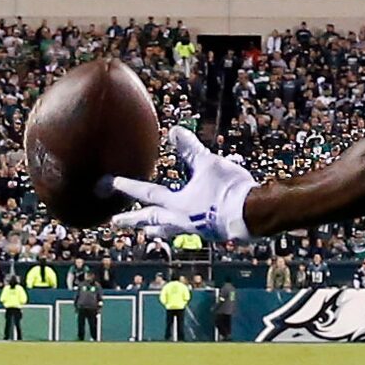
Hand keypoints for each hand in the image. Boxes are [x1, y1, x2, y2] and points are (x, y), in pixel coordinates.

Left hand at [108, 126, 255, 242]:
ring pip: (169, 229)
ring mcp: (196, 229)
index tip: (110, 182)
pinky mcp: (211, 233)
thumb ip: (191, 149)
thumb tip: (174, 130)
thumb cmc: (230, 190)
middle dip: (132, 220)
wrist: (254, 215)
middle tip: (114, 222)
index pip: (146, 193)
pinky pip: (188, 231)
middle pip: (151, 219)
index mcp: (178, 203)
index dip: (127, 186)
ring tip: (148, 231)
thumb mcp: (209, 164)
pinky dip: (180, 228)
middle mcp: (182, 219)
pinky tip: (185, 226)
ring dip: (157, 228)